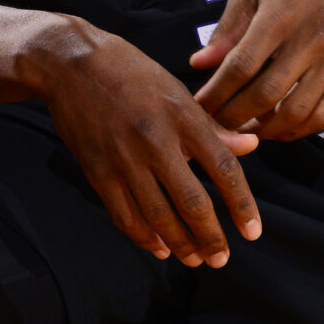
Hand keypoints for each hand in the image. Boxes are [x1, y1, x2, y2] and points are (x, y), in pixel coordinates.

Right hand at [24, 21, 261, 265]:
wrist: (71, 64)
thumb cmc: (130, 72)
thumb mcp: (176, 91)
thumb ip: (212, 126)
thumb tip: (251, 146)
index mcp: (182, 117)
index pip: (223, 169)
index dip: (242, 206)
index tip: (253, 233)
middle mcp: (155, 141)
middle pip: (191, 202)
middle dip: (210, 238)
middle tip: (221, 259)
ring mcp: (123, 158)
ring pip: (157, 216)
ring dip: (180, 244)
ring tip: (195, 259)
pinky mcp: (97, 171)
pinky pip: (124, 214)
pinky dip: (143, 237)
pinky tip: (159, 248)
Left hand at [189, 0, 323, 139]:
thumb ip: (227, 30)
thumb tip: (198, 64)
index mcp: (280, 17)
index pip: (241, 66)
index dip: (216, 92)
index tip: (200, 106)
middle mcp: (310, 41)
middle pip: (266, 94)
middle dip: (234, 117)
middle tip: (216, 125)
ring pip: (296, 112)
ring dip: (265, 130)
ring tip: (244, 130)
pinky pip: (323, 117)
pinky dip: (297, 130)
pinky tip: (276, 128)